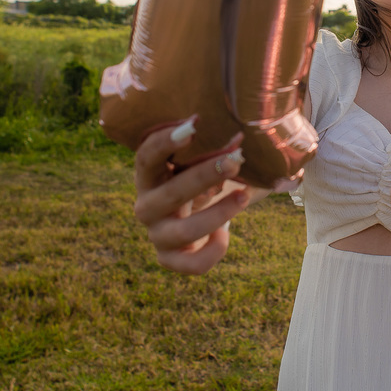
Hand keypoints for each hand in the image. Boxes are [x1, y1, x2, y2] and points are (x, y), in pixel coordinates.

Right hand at [133, 116, 250, 274]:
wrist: (197, 214)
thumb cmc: (202, 178)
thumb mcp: (206, 160)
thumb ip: (219, 146)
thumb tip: (242, 136)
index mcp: (149, 175)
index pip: (146, 157)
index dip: (165, 142)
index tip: (193, 126)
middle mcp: (147, 205)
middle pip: (169, 194)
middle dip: (204, 176)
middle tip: (235, 160)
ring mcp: (157, 235)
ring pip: (182, 232)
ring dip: (217, 214)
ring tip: (244, 195)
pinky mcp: (170, 259)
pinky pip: (191, 264)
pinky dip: (213, 251)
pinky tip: (224, 235)